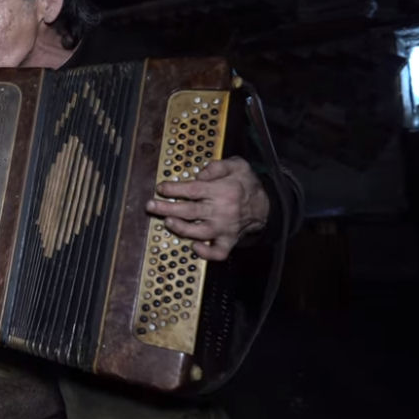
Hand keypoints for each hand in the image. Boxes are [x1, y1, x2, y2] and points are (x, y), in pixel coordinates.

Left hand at [144, 156, 269, 260]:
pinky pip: (218, 252)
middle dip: (166, 208)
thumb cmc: (246, 184)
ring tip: (167, 222)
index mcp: (222, 190)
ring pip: (199, 232)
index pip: (192, 189)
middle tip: (150, 205)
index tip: (161, 188)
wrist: (267, 205)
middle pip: (189, 211)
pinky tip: (194, 246)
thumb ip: (217, 166)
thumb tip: (199, 174)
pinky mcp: (228, 240)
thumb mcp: (237, 165)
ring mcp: (224, 228)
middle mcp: (222, 211)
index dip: (173, 189)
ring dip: (180, 228)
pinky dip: (206, 253)